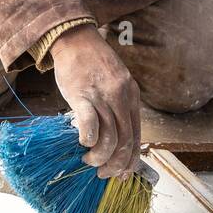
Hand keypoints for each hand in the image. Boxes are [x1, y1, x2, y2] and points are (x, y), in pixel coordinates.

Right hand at [50, 25, 141, 178]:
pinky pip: (90, 124)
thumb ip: (117, 107)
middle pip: (126, 141)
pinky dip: (88, 139)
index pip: (137, 135)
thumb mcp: (115, 83)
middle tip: (103, 173)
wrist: (75, 38)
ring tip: (89, 160)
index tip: (122, 173)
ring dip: (100, 156)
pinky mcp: (82, 94)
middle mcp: (121, 97)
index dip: (130, 160)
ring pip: (110, 137)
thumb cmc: (92, 63)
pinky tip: (82, 142)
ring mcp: (102, 96)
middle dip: (115, 164)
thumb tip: (114, 138)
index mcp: (132, 96)